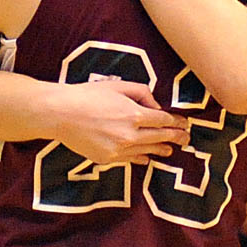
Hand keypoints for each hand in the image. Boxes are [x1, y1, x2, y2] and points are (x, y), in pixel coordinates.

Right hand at [52, 79, 189, 165]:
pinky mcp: (107, 159)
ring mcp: (118, 150)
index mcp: (134, 114)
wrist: (61, 114)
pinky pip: (130, 160)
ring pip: (147, 151)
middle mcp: (130, 135)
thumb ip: (142, 93)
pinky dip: (141, 157)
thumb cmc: (89, 95)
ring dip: (161, 149)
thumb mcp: (119, 86)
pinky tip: (147, 157)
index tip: (184, 123)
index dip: (176, 122)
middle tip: (186, 139)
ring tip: (171, 150)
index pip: (163, 120)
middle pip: (160, 137)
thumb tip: (155, 106)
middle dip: (176, 137)